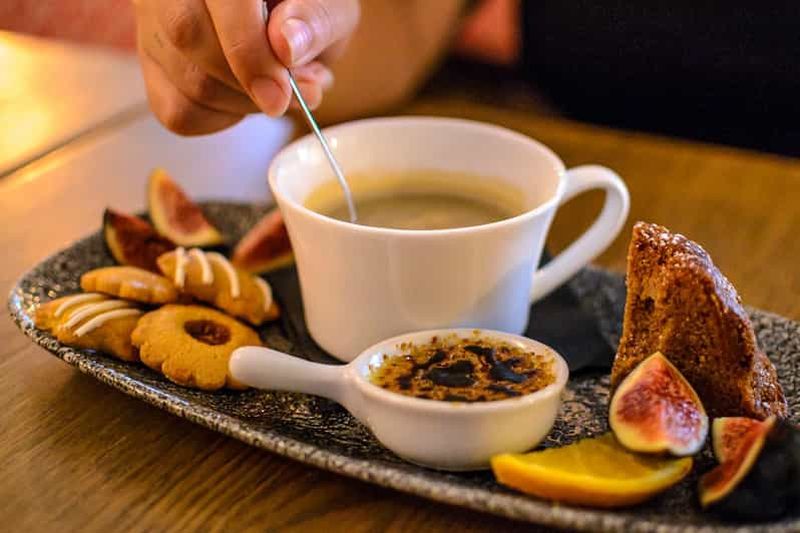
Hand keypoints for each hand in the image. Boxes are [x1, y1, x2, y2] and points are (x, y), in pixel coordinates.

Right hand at [133, 0, 359, 134]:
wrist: (289, 17)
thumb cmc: (307, 7)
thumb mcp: (330, 4)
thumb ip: (315, 19)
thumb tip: (286, 45)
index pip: (221, 0)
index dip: (250, 52)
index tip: (280, 94)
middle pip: (188, 37)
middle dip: (250, 84)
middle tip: (295, 94)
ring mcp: (152, 20)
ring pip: (185, 82)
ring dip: (245, 104)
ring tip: (282, 88)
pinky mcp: (150, 61)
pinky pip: (176, 111)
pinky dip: (222, 118)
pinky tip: (247, 96)